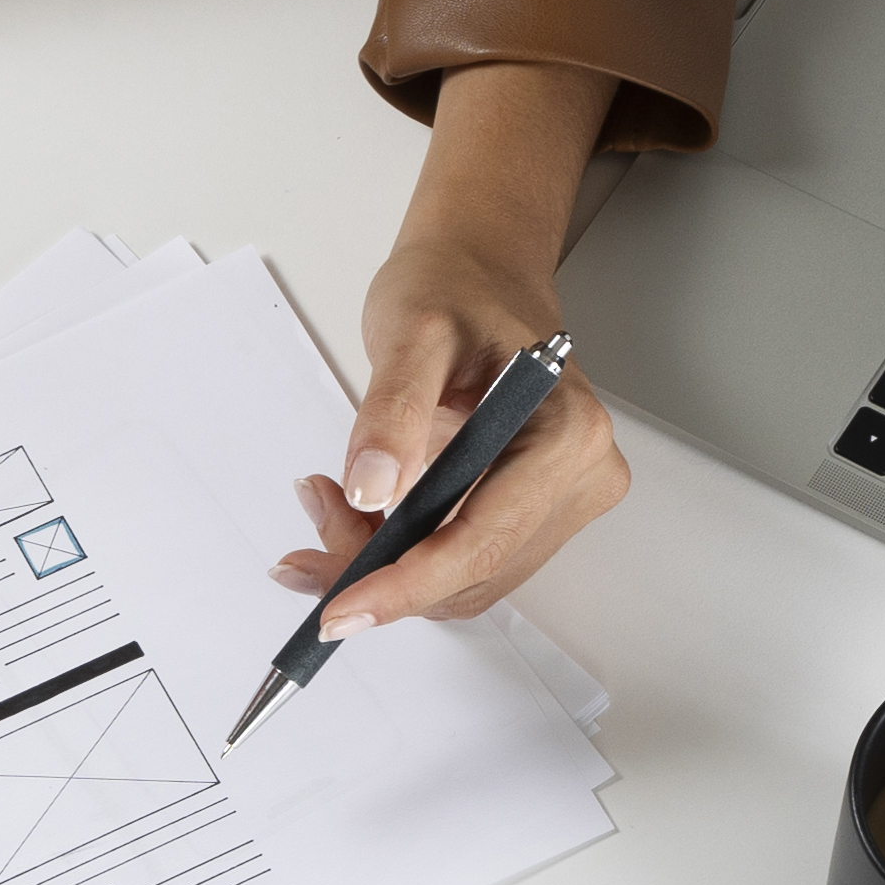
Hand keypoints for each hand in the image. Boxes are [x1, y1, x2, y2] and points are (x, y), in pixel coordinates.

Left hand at [299, 63, 630, 629]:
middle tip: (303, 545)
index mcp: (567, 434)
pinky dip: (402, 556)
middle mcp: (582, 476)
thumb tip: (374, 487)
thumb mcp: (410, 331)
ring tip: (329, 508)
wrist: (476, 273)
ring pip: (462, 579)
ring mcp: (563, 499)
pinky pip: (463, 561)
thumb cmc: (453, 288)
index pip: (482, 541)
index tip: (338, 611)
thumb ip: (393, 410)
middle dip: (381, 575)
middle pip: (471, 572)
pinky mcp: (534, 511)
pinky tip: (358, 517)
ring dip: (385, 568)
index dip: (405, 586)